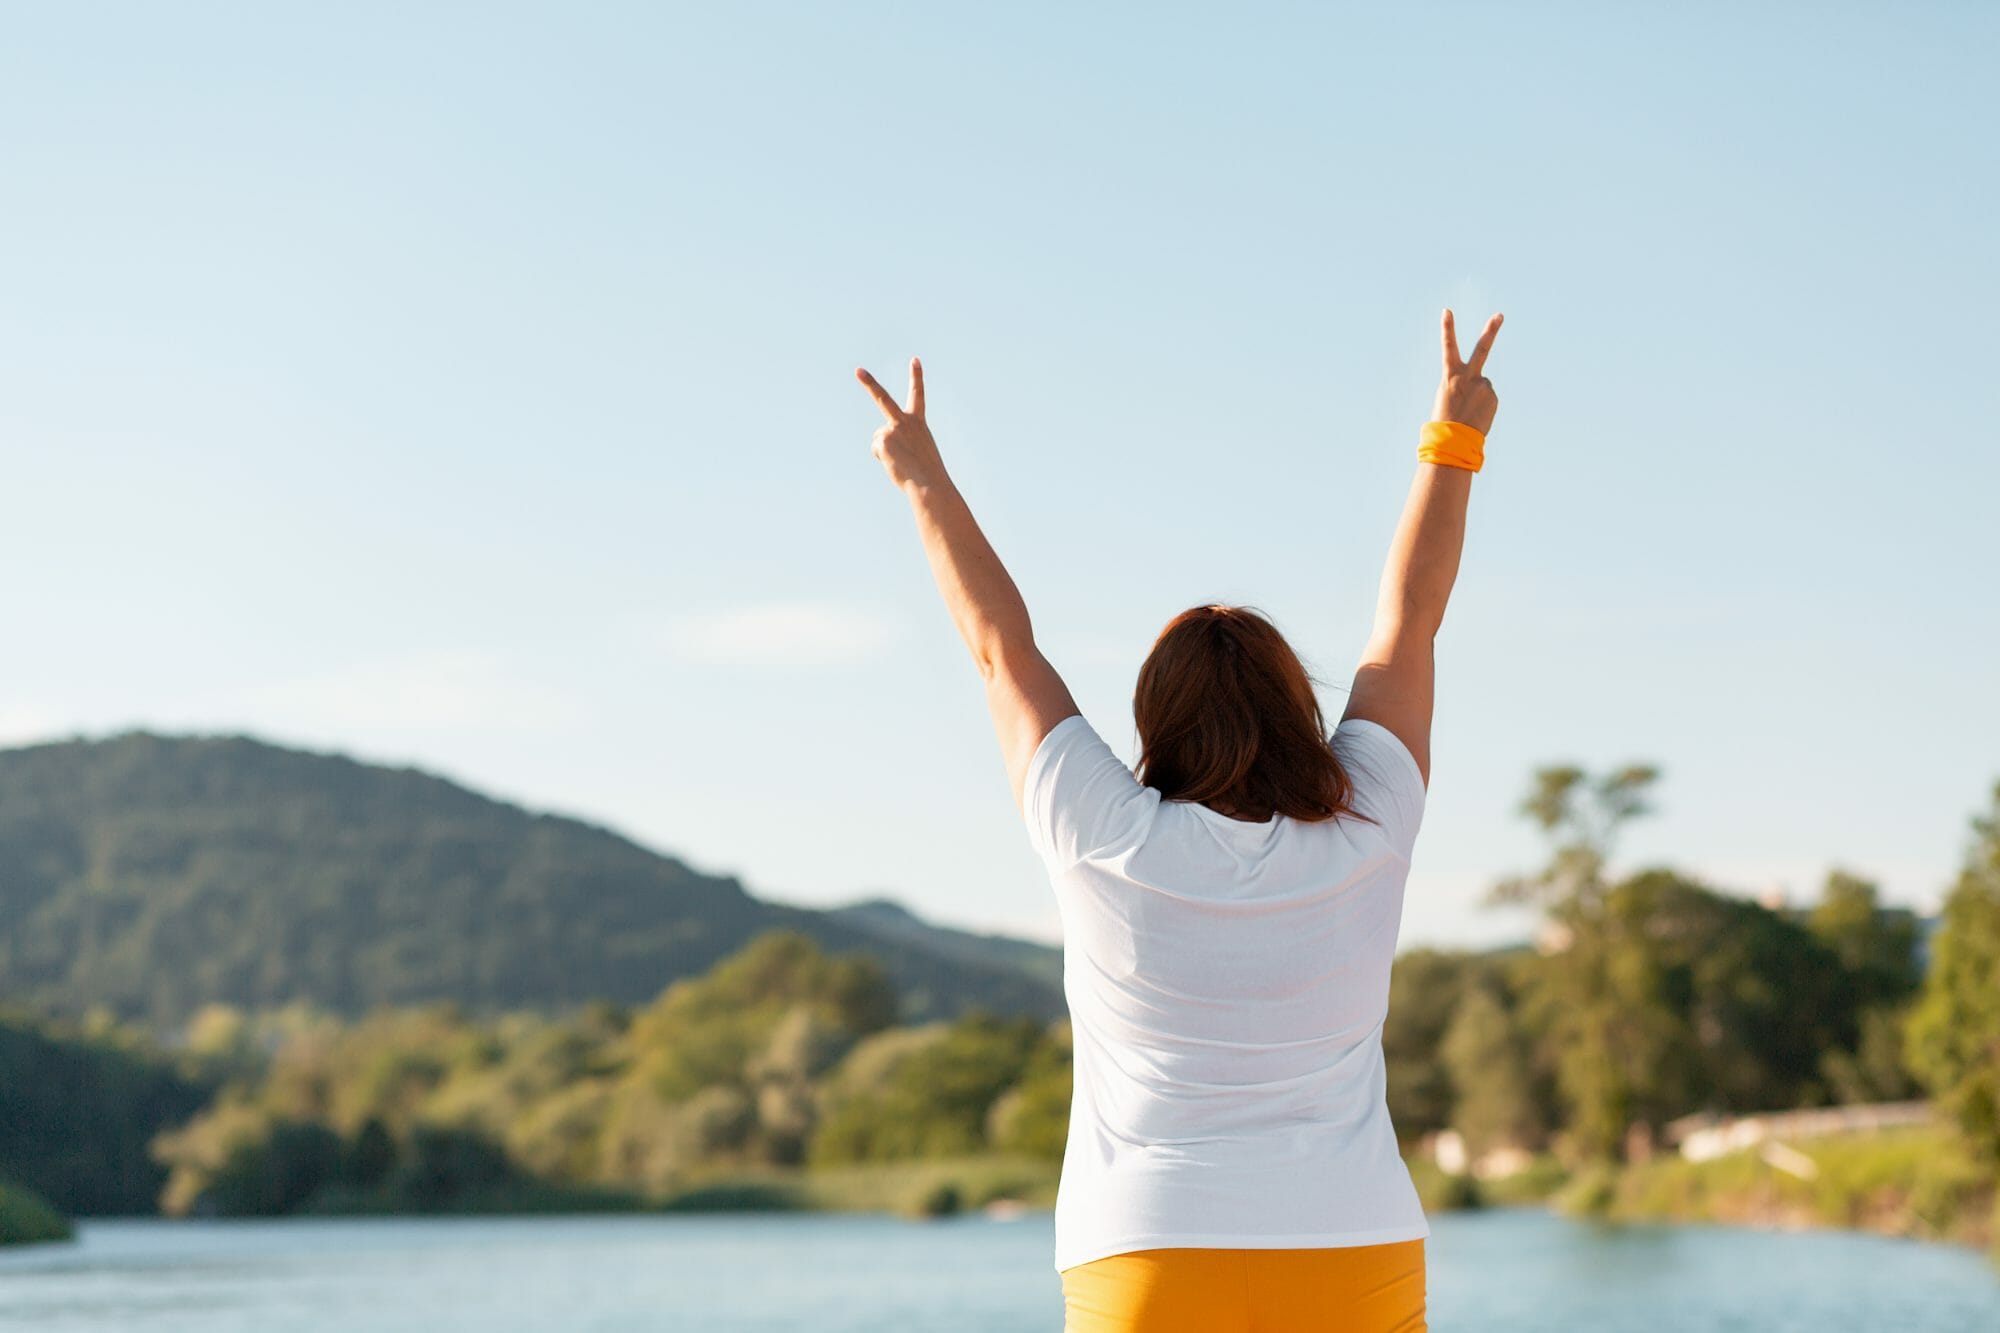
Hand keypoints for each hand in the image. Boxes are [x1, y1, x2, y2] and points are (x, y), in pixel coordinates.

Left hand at [856, 357, 945, 489]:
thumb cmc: (927, 471)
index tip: (915, 359)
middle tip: (858, 370)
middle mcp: (905, 421)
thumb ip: (903, 440)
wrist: (929, 482)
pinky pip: (877, 449)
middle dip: (870, 383)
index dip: (917, 376)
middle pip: (883, 398)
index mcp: (918, 422)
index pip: (918, 395)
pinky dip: (884, 458)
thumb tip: (882, 445)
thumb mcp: (919, 450)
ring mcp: (892, 429)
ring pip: (880, 438)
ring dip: (887, 451)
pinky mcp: (882, 440)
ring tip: (903, 461)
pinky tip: (896, 463)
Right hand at [1431, 309, 1501, 433]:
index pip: (1448, 347)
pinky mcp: (1493, 397)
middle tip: (1500, 315)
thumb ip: (1464, 384)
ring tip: (1467, 412)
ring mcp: (1483, 386)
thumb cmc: (1445, 419)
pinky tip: (1475, 416)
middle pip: (1481, 349)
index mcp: (1450, 376)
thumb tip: (1484, 383)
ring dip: (1477, 397)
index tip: (1447, 311)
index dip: (1447, 328)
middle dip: (1491, 330)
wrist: (1454, 440)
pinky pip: (1489, 398)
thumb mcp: (1448, 396)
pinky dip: (1483, 406)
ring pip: (1483, 386)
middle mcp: (1469, 377)